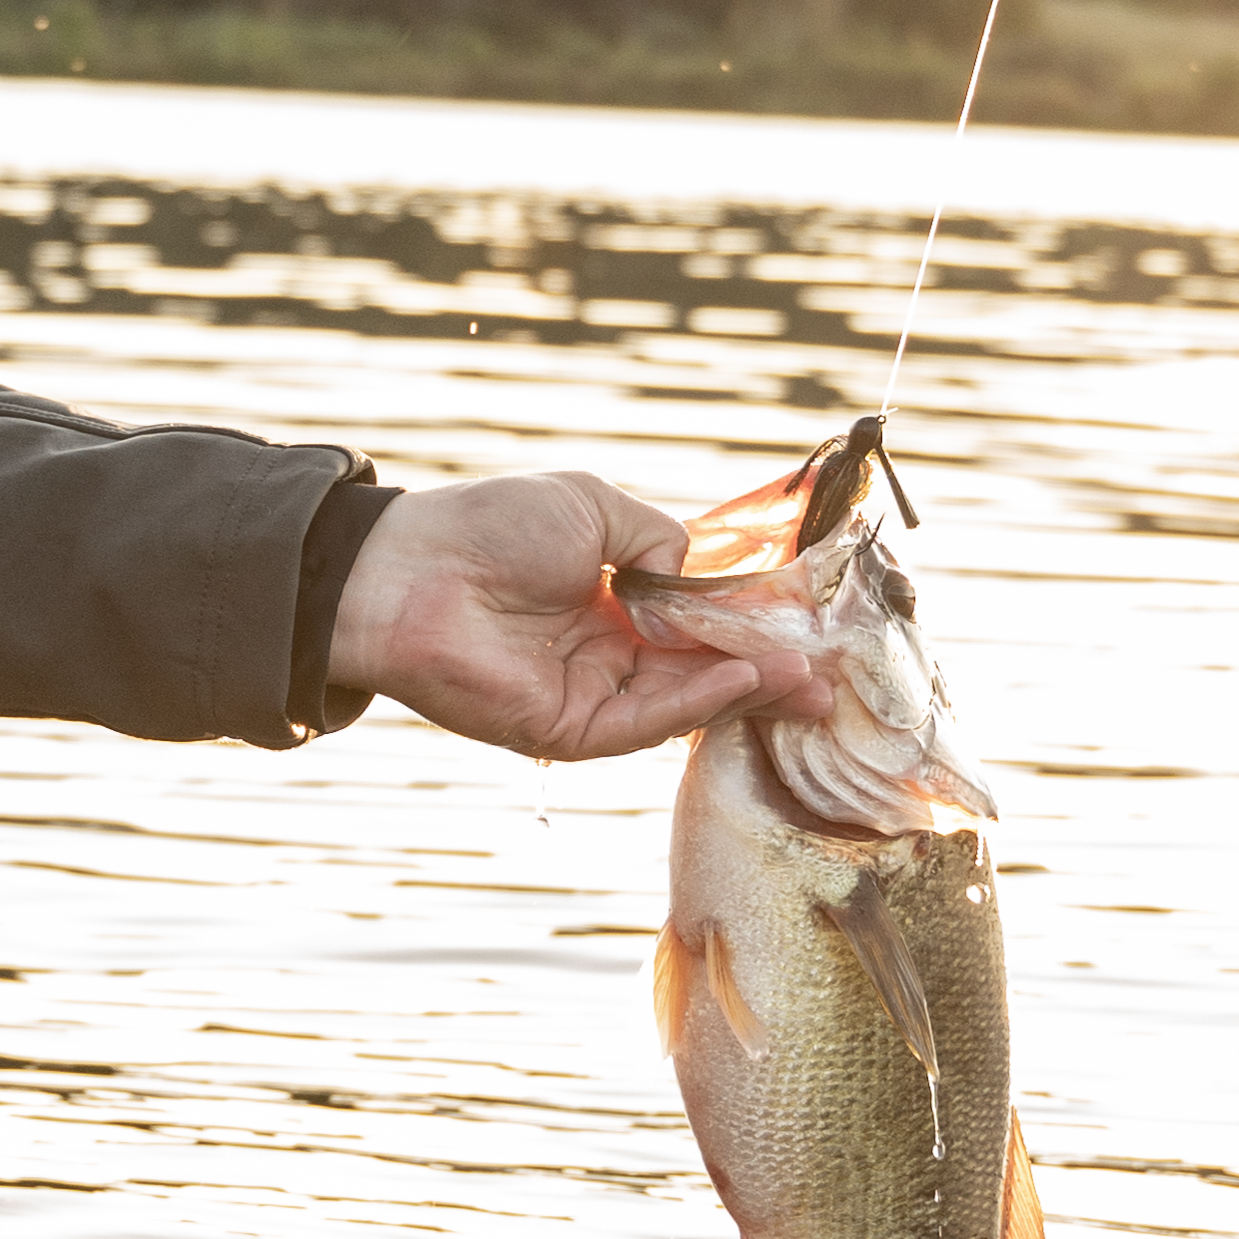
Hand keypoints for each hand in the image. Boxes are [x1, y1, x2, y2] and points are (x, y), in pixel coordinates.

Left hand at [326, 472, 820, 762]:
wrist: (410, 570)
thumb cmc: (490, 525)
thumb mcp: (595, 509)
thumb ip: (659, 543)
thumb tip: (703, 581)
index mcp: (613, 600)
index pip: (698, 625)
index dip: (751, 628)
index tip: (807, 628)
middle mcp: (607, 652)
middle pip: (704, 673)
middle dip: (766, 674)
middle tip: (828, 678)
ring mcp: (591, 694)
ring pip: (685, 702)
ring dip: (747, 690)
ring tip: (803, 679)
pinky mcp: (568, 729)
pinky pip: (645, 724)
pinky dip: (697, 703)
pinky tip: (741, 679)